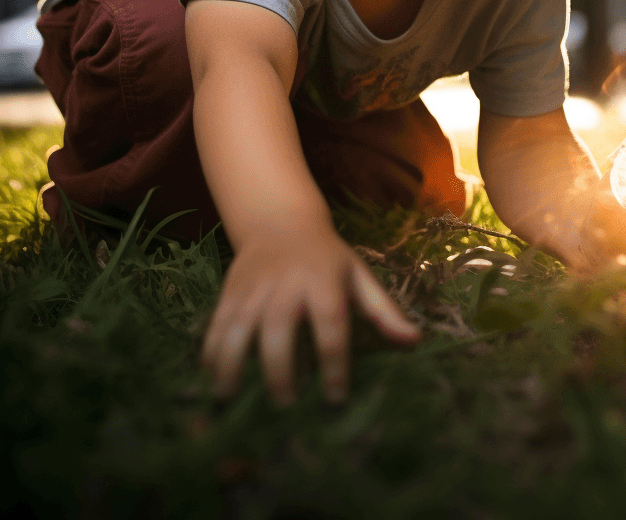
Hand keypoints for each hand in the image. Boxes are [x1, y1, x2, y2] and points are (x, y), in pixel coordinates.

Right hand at [201, 219, 420, 405]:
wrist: (281, 221)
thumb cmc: (327, 258)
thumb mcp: (358, 276)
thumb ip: (384, 311)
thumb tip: (415, 342)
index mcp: (324, 281)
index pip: (331, 324)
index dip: (334, 362)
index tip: (336, 397)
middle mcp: (287, 284)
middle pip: (278, 328)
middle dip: (279, 368)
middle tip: (284, 404)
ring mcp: (254, 288)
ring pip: (238, 327)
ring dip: (231, 364)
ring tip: (230, 398)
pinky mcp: (230, 291)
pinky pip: (216, 324)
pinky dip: (210, 351)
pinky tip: (212, 378)